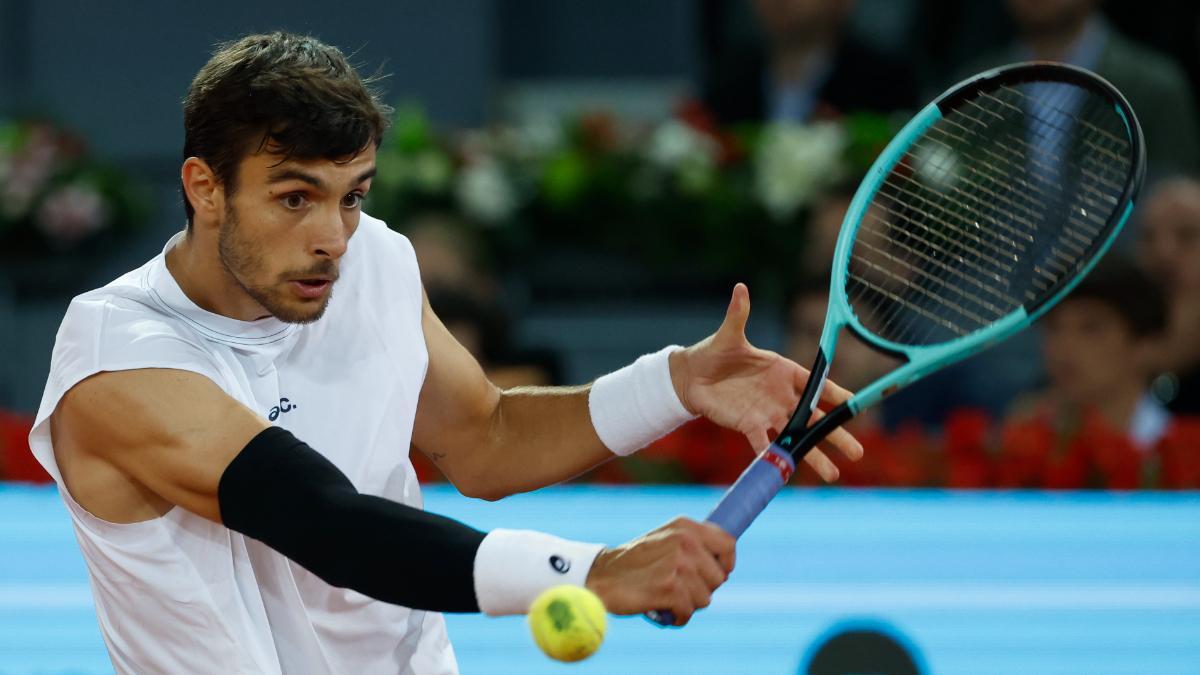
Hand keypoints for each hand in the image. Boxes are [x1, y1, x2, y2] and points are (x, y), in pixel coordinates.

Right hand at [585, 517, 733, 625]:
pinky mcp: (670, 588)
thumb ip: (693, 544)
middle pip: (719, 577)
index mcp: (685, 526)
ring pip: (705, 598)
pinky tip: (662, 609)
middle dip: (702, 589)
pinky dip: (676, 617)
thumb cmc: (635, 563)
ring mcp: (678, 564)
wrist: (601, 576)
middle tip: (678, 587)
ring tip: (666, 595)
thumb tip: (725, 565)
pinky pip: (688, 612)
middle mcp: (685, 541)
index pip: (728, 544)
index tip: (716, 573)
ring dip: (687, 604)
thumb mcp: (665, 539)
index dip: (726, 563)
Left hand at [670, 283, 863, 481]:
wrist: (692, 376)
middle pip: (814, 417)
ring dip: (814, 455)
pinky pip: (765, 444)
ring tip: (833, 476)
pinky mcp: (749, 425)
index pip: (817, 384)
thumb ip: (739, 315)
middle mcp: (782, 395)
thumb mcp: (729, 335)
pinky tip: (789, 473)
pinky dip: (775, 457)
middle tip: (857, 453)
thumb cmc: (715, 352)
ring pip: (796, 437)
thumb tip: (740, 288)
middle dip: (835, 434)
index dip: (837, 395)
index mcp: (784, 371)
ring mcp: (768, 413)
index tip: (856, 407)